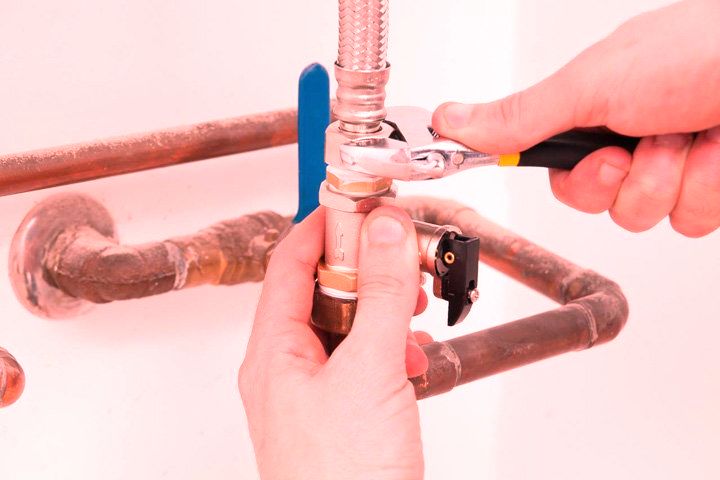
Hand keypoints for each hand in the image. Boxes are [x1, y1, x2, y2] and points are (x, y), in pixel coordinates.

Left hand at [239, 207, 429, 479]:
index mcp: (274, 352)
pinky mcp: (345, 412)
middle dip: (366, 269)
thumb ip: (382, 295)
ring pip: (348, 326)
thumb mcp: (370, 371)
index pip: (289, 263)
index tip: (357, 202)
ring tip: (415, 304)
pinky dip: (392, 347)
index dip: (321, 225)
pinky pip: (364, 360)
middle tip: (402, 252)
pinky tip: (415, 355)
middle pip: (322, 290)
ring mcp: (316, 393)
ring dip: (384, 309)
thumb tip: (383, 230)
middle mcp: (288, 369)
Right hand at [433, 0, 719, 236]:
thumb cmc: (700, 50)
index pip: (560, 172)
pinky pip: (693, 220)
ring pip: (649, 216)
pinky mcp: (714, 185)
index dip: (577, 178)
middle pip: (602, 202)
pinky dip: (709, 187)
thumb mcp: (592, 85)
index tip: (598, 157)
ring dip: (673, 179)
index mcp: (598, 109)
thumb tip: (449, 120)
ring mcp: (678, 162)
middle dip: (628, 179)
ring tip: (695, 135)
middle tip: (648, 139)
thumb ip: (520, 116)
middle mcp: (634, 137)